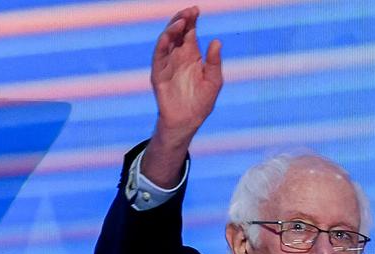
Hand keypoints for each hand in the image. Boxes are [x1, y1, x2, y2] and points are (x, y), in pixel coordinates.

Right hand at [141, 7, 222, 184]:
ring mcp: (167, 63)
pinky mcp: (158, 73)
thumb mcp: (214, 81)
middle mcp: (178, 55)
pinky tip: (168, 36)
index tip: (196, 10)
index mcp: (191, 54)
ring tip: (181, 22)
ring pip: (166, 40)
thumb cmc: (202, 102)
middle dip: (182, 19)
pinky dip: (162, 45)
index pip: (190, 31)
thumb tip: (217, 41)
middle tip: (189, 12)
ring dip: (172, 29)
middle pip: (177, 31)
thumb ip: (214, 62)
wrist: (187, 121)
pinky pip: (158, 55)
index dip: (192, 19)